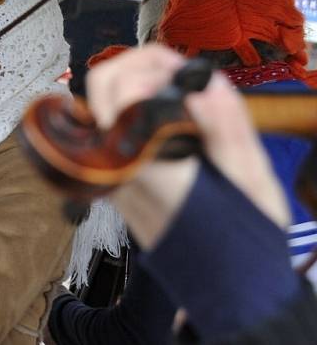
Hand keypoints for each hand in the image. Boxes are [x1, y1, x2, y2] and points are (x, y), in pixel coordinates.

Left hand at [85, 44, 288, 247]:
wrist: (225, 287)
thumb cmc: (240, 240)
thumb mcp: (251, 179)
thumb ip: (226, 127)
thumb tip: (205, 83)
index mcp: (145, 164)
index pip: (119, 91)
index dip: (153, 66)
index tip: (187, 69)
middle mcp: (117, 167)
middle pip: (101, 89)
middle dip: (139, 64)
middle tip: (179, 69)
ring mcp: (110, 174)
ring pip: (102, 105)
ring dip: (137, 83)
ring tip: (180, 89)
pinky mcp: (116, 178)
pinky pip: (113, 126)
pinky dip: (136, 107)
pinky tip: (172, 114)